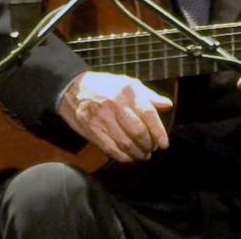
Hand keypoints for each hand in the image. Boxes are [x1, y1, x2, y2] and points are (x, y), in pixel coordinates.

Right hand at [57, 71, 171, 162]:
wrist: (73, 88)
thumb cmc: (105, 85)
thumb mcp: (128, 83)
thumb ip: (149, 96)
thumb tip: (167, 105)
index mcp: (128, 91)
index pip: (149, 115)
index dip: (159, 132)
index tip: (164, 144)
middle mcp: (116, 104)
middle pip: (138, 132)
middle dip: (148, 145)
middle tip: (152, 149)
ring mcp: (102, 118)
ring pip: (125, 143)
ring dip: (137, 153)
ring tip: (143, 155)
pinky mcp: (91, 130)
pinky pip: (110, 149)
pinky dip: (122, 157)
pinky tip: (129, 157)